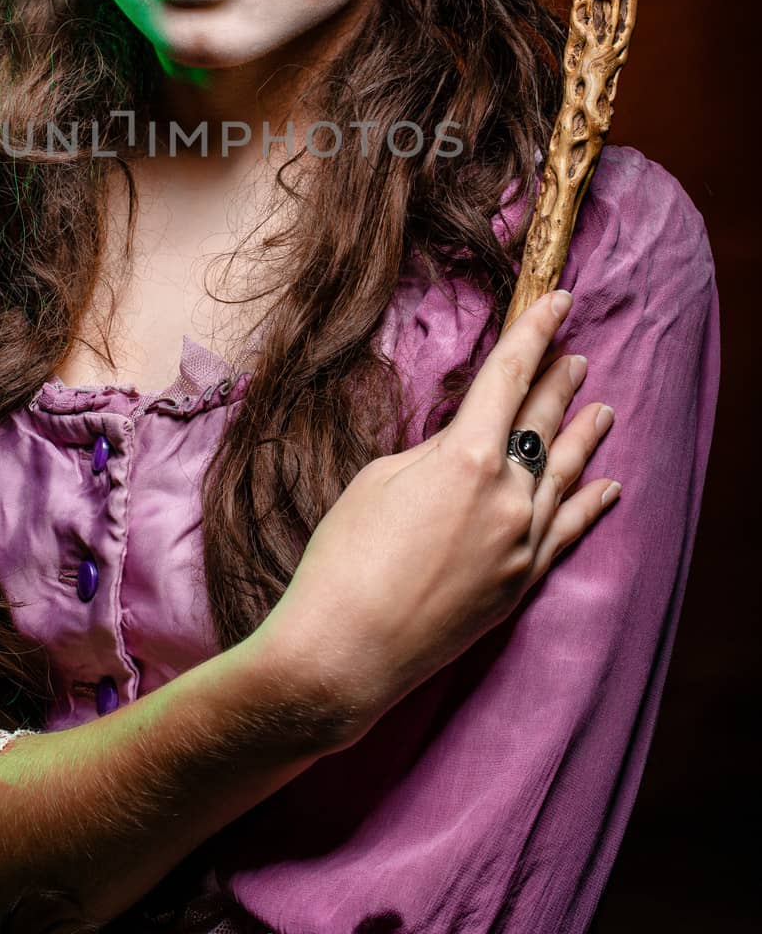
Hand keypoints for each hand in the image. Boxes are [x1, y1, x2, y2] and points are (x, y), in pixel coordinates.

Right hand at [252, 289, 618, 747]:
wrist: (346, 650)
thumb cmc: (345, 556)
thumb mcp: (380, 478)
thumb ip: (435, 454)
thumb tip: (467, 448)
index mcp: (468, 457)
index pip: (511, 377)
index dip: (535, 333)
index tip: (557, 302)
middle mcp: (508, 497)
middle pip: (542, 422)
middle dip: (559, 383)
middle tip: (575, 355)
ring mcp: (520, 543)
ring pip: (562, 475)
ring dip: (582, 437)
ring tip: (602, 408)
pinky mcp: (519, 583)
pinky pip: (567, 533)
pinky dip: (589, 505)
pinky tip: (607, 486)